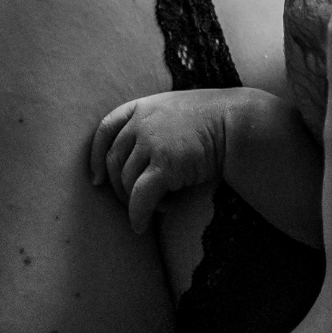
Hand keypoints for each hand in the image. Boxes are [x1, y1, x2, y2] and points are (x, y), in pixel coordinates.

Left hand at [90, 91, 233, 233]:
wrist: (236, 123)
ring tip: (158, 208)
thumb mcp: (174, 111)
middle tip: (132, 203)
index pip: (105, 130)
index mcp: (142, 107)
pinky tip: (142, 225)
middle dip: (118, 187)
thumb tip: (135, 156)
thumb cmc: (211, 120)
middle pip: (113, 162)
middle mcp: (141, 123)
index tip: (95, 179)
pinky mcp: (164, 165)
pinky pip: (140, 197)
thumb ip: (151, 123)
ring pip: (126, 182)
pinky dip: (138, 214)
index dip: (95, 157)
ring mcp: (151, 143)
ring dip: (136, 201)